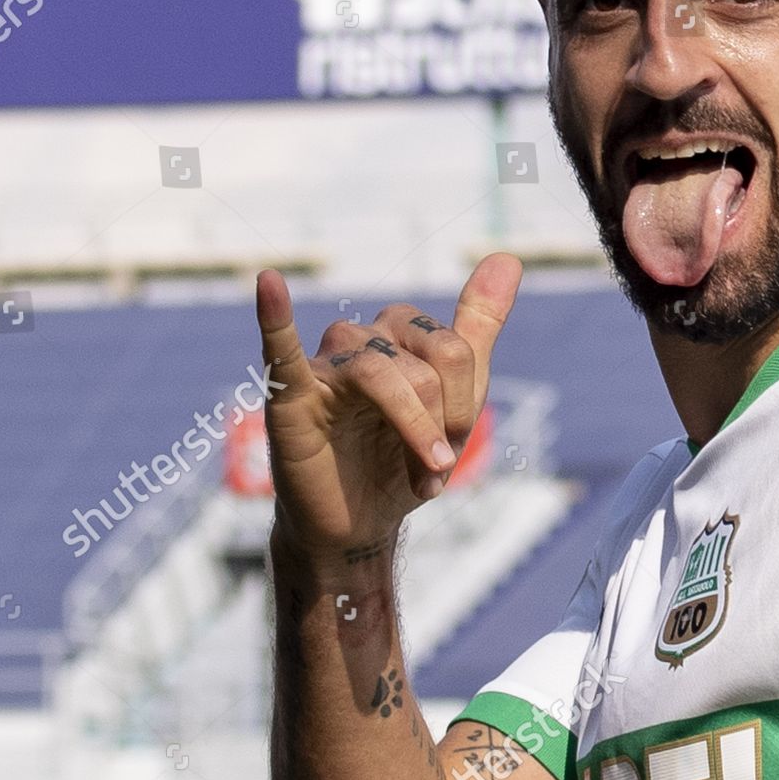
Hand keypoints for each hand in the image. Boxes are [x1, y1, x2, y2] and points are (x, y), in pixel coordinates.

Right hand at [254, 255, 521, 560]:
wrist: (358, 523)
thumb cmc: (402, 457)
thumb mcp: (458, 396)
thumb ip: (478, 326)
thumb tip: (508, 256)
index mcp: (400, 333)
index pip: (452, 349)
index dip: (463, 407)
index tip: (451, 452)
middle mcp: (361, 338)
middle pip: (425, 363)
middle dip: (440, 424)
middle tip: (434, 470)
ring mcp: (324, 365)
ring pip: (380, 372)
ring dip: (412, 432)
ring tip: (420, 480)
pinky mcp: (290, 397)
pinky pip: (281, 350)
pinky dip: (274, 316)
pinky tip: (270, 283)